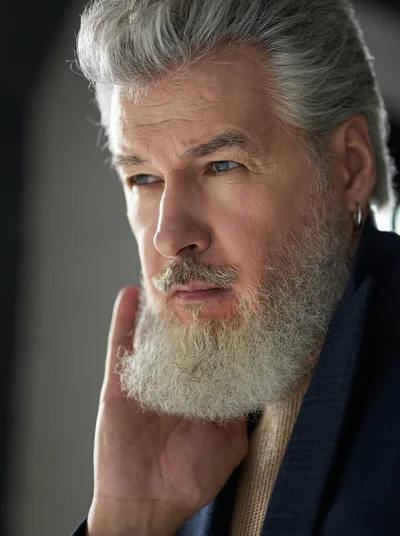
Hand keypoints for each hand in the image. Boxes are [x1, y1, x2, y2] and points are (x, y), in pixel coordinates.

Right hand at [87, 286, 248, 534]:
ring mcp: (147, 377)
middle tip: (202, 277)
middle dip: (191, 310)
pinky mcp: (120, 381)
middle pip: (182, 336)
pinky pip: (121, 345)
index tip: (236, 302)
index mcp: (199, 390)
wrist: (145, 501)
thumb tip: (255, 379)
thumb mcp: (229, 443)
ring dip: (158, 307)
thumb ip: (239, 410)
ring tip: (167, 276)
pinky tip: (131, 294)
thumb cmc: (189, 478)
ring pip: (152, 334)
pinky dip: (124, 319)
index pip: (211, 352)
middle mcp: (174, 379)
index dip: (222, 330)